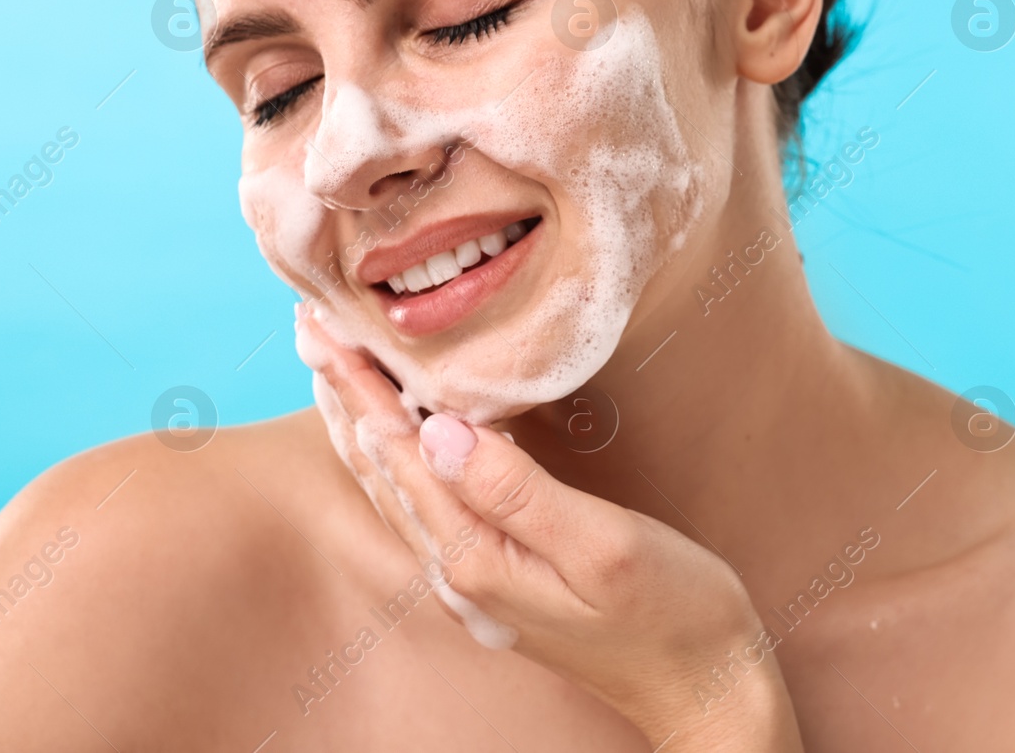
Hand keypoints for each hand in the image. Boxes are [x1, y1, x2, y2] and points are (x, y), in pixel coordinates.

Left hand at [295, 304, 802, 750]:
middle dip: (345, 397)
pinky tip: (402, 439)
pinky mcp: (503, 578)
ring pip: (397, 491)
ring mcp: (480, 581)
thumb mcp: (603, 546)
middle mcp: (463, 574)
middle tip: (308, 329)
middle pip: (382, 471)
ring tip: (334, 372)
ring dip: (362, 426)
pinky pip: (428, 507)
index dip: (360, 387)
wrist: (705, 688)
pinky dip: (399, 459)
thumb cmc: (673, 615)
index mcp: (478, 559)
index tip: (323, 327)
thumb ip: (517, 492)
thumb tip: (436, 432)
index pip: (400, 455)